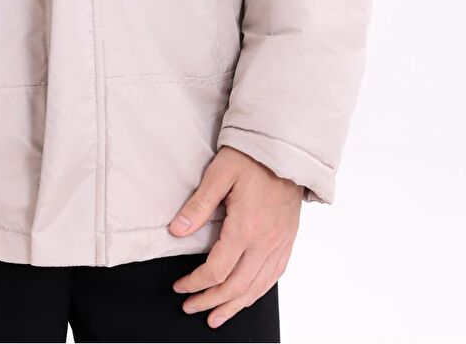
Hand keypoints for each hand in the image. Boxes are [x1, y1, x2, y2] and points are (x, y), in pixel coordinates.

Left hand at [166, 147, 301, 327]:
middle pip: (236, 286)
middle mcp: (266, 242)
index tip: (180, 287)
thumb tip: (177, 230)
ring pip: (257, 288)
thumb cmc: (251, 157)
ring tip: (217, 316)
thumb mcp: (219, 173)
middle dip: (211, 301)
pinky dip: (258, 292)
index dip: (196, 283)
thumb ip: (198, 205)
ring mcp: (280, 243)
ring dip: (235, 305)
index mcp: (247, 227)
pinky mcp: (288, 240)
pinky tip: (247, 296)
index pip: (217, 270)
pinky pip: (274, 276)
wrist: (286, 148)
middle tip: (191, 308)